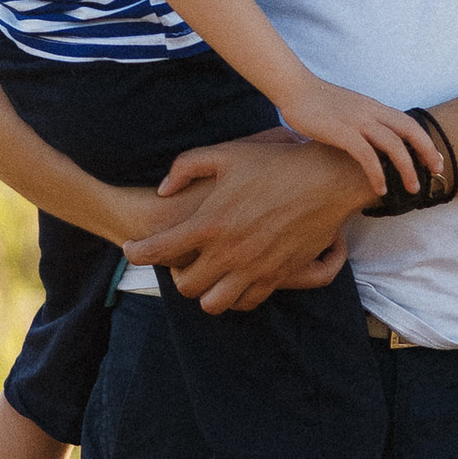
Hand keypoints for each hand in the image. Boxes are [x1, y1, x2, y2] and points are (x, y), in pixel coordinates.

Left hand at [123, 127, 370, 311]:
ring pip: (214, 304)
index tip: (132, 249)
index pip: (158, 249)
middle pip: (185, 287)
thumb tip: (163, 190)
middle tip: (181, 261)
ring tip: (209, 275)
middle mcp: (228, 252)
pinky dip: (237, 296)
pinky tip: (236, 278)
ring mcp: (254, 268)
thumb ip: (186, 167)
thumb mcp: (226, 154)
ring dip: (206, 292)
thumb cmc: (275, 163)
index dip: (136, 252)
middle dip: (176, 276)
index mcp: (210, 222)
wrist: (326, 180)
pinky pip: (248, 303)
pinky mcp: (278, 277)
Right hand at [286, 77, 438, 203]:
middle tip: (437, 173)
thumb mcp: (349, 109)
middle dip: (427, 153)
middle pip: (410, 131)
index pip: (409, 123)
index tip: (435, 160)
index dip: (426, 142)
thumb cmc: (319, 103)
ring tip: (412, 188)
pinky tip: (380, 188)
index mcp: (375, 107)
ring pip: (393, 145)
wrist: (295, 89)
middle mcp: (371, 112)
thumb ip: (363, 123)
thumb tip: (372, 143)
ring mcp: (357, 121)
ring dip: (407, 168)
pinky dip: (377, 173)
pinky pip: (366, 155)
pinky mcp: (341, 132)